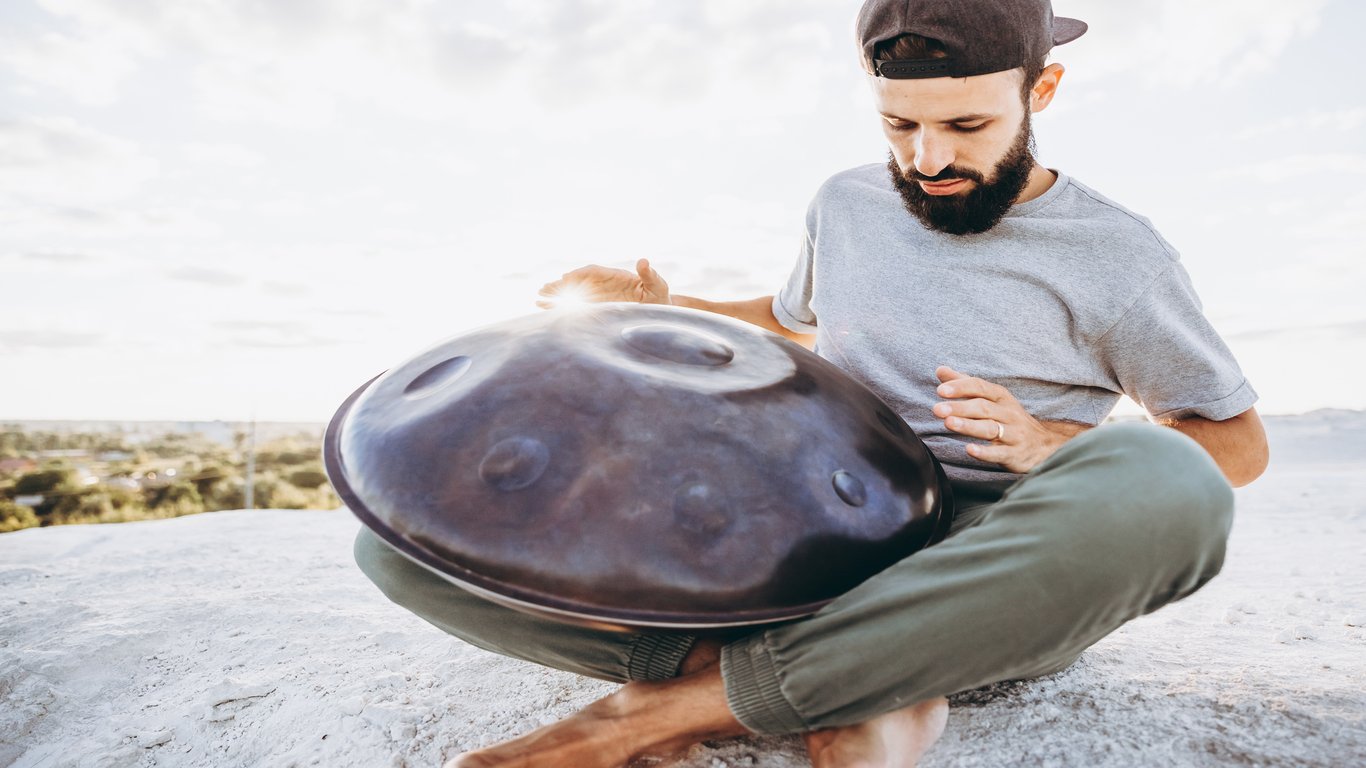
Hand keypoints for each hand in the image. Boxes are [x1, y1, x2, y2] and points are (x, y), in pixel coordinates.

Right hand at [536, 258, 670, 308]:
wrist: (661, 312)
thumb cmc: (660, 298)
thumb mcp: (658, 286)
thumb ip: (650, 275)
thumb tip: (643, 260)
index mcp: (616, 276)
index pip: (593, 271)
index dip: (579, 274)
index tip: (566, 278)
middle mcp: (604, 285)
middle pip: (578, 282)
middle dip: (561, 285)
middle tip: (543, 289)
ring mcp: (599, 298)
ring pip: (574, 294)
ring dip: (557, 296)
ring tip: (538, 300)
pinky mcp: (597, 310)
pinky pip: (577, 308)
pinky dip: (563, 309)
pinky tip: (548, 312)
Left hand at [931, 365, 1083, 472]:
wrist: (1044, 446)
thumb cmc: (1009, 419)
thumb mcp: (992, 399)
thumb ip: (965, 385)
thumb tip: (940, 370)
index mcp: (1001, 397)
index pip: (980, 387)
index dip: (961, 388)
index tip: (941, 390)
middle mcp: (1009, 413)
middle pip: (983, 408)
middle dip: (960, 407)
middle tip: (937, 409)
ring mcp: (1014, 434)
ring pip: (991, 428)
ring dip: (969, 426)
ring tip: (948, 423)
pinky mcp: (1015, 454)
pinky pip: (1000, 453)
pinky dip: (985, 452)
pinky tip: (970, 449)